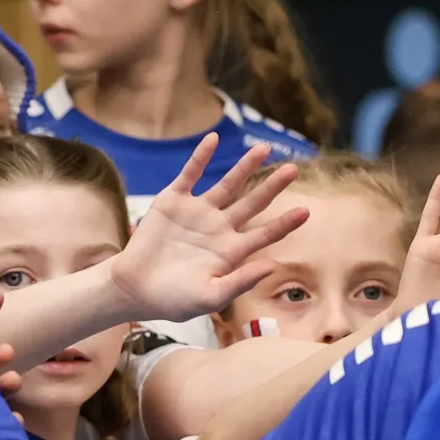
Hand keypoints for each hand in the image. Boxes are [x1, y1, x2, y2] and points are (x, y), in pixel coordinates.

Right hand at [109, 134, 309, 319]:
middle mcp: (218, 228)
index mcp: (231, 252)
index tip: (305, 211)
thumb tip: (272, 265)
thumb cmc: (172, 300)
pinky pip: (190, 174)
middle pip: (252, 203)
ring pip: (227, 184)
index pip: (265, 234)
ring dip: (244, 167)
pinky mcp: (173, 201)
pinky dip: (201, 157)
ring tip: (263, 149)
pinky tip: (213, 140)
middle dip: (272, 187)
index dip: (285, 223)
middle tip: (293, 169)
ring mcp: (197, 212)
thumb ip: (240, 282)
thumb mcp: (209, 297)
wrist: (134, 288)